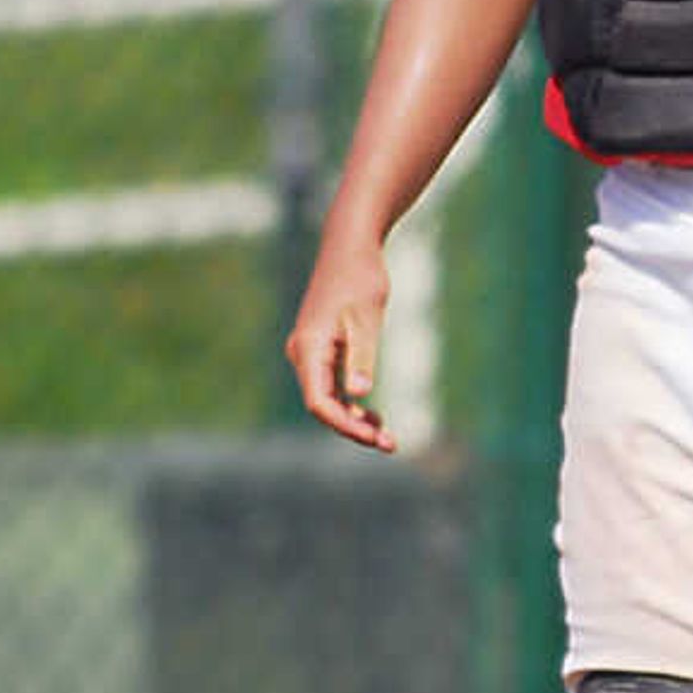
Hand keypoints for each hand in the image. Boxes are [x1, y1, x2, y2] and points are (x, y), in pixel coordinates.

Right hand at [285, 234, 394, 452]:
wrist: (351, 248)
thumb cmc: (361, 279)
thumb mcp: (366, 319)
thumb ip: (362, 357)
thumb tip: (359, 394)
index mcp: (309, 348)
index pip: (320, 402)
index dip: (345, 425)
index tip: (375, 437)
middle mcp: (303, 354)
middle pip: (322, 405)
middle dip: (353, 428)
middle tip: (390, 444)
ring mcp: (310, 352)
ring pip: (327, 398)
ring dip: (354, 419)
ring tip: (386, 436)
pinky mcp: (320, 348)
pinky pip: (331, 385)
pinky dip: (351, 402)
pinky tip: (373, 415)